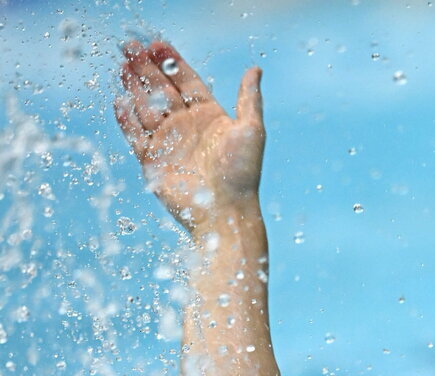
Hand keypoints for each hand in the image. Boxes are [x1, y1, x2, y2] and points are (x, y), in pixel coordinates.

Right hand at [115, 41, 264, 234]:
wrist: (224, 213)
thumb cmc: (242, 175)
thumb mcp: (251, 131)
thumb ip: (248, 100)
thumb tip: (254, 70)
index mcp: (209, 116)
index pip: (186, 81)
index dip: (171, 61)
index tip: (156, 44)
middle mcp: (187, 127)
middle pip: (161, 89)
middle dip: (146, 68)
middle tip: (129, 47)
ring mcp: (168, 144)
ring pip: (146, 107)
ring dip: (134, 87)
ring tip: (122, 66)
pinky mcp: (153, 162)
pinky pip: (135, 136)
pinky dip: (126, 119)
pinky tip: (120, 101)